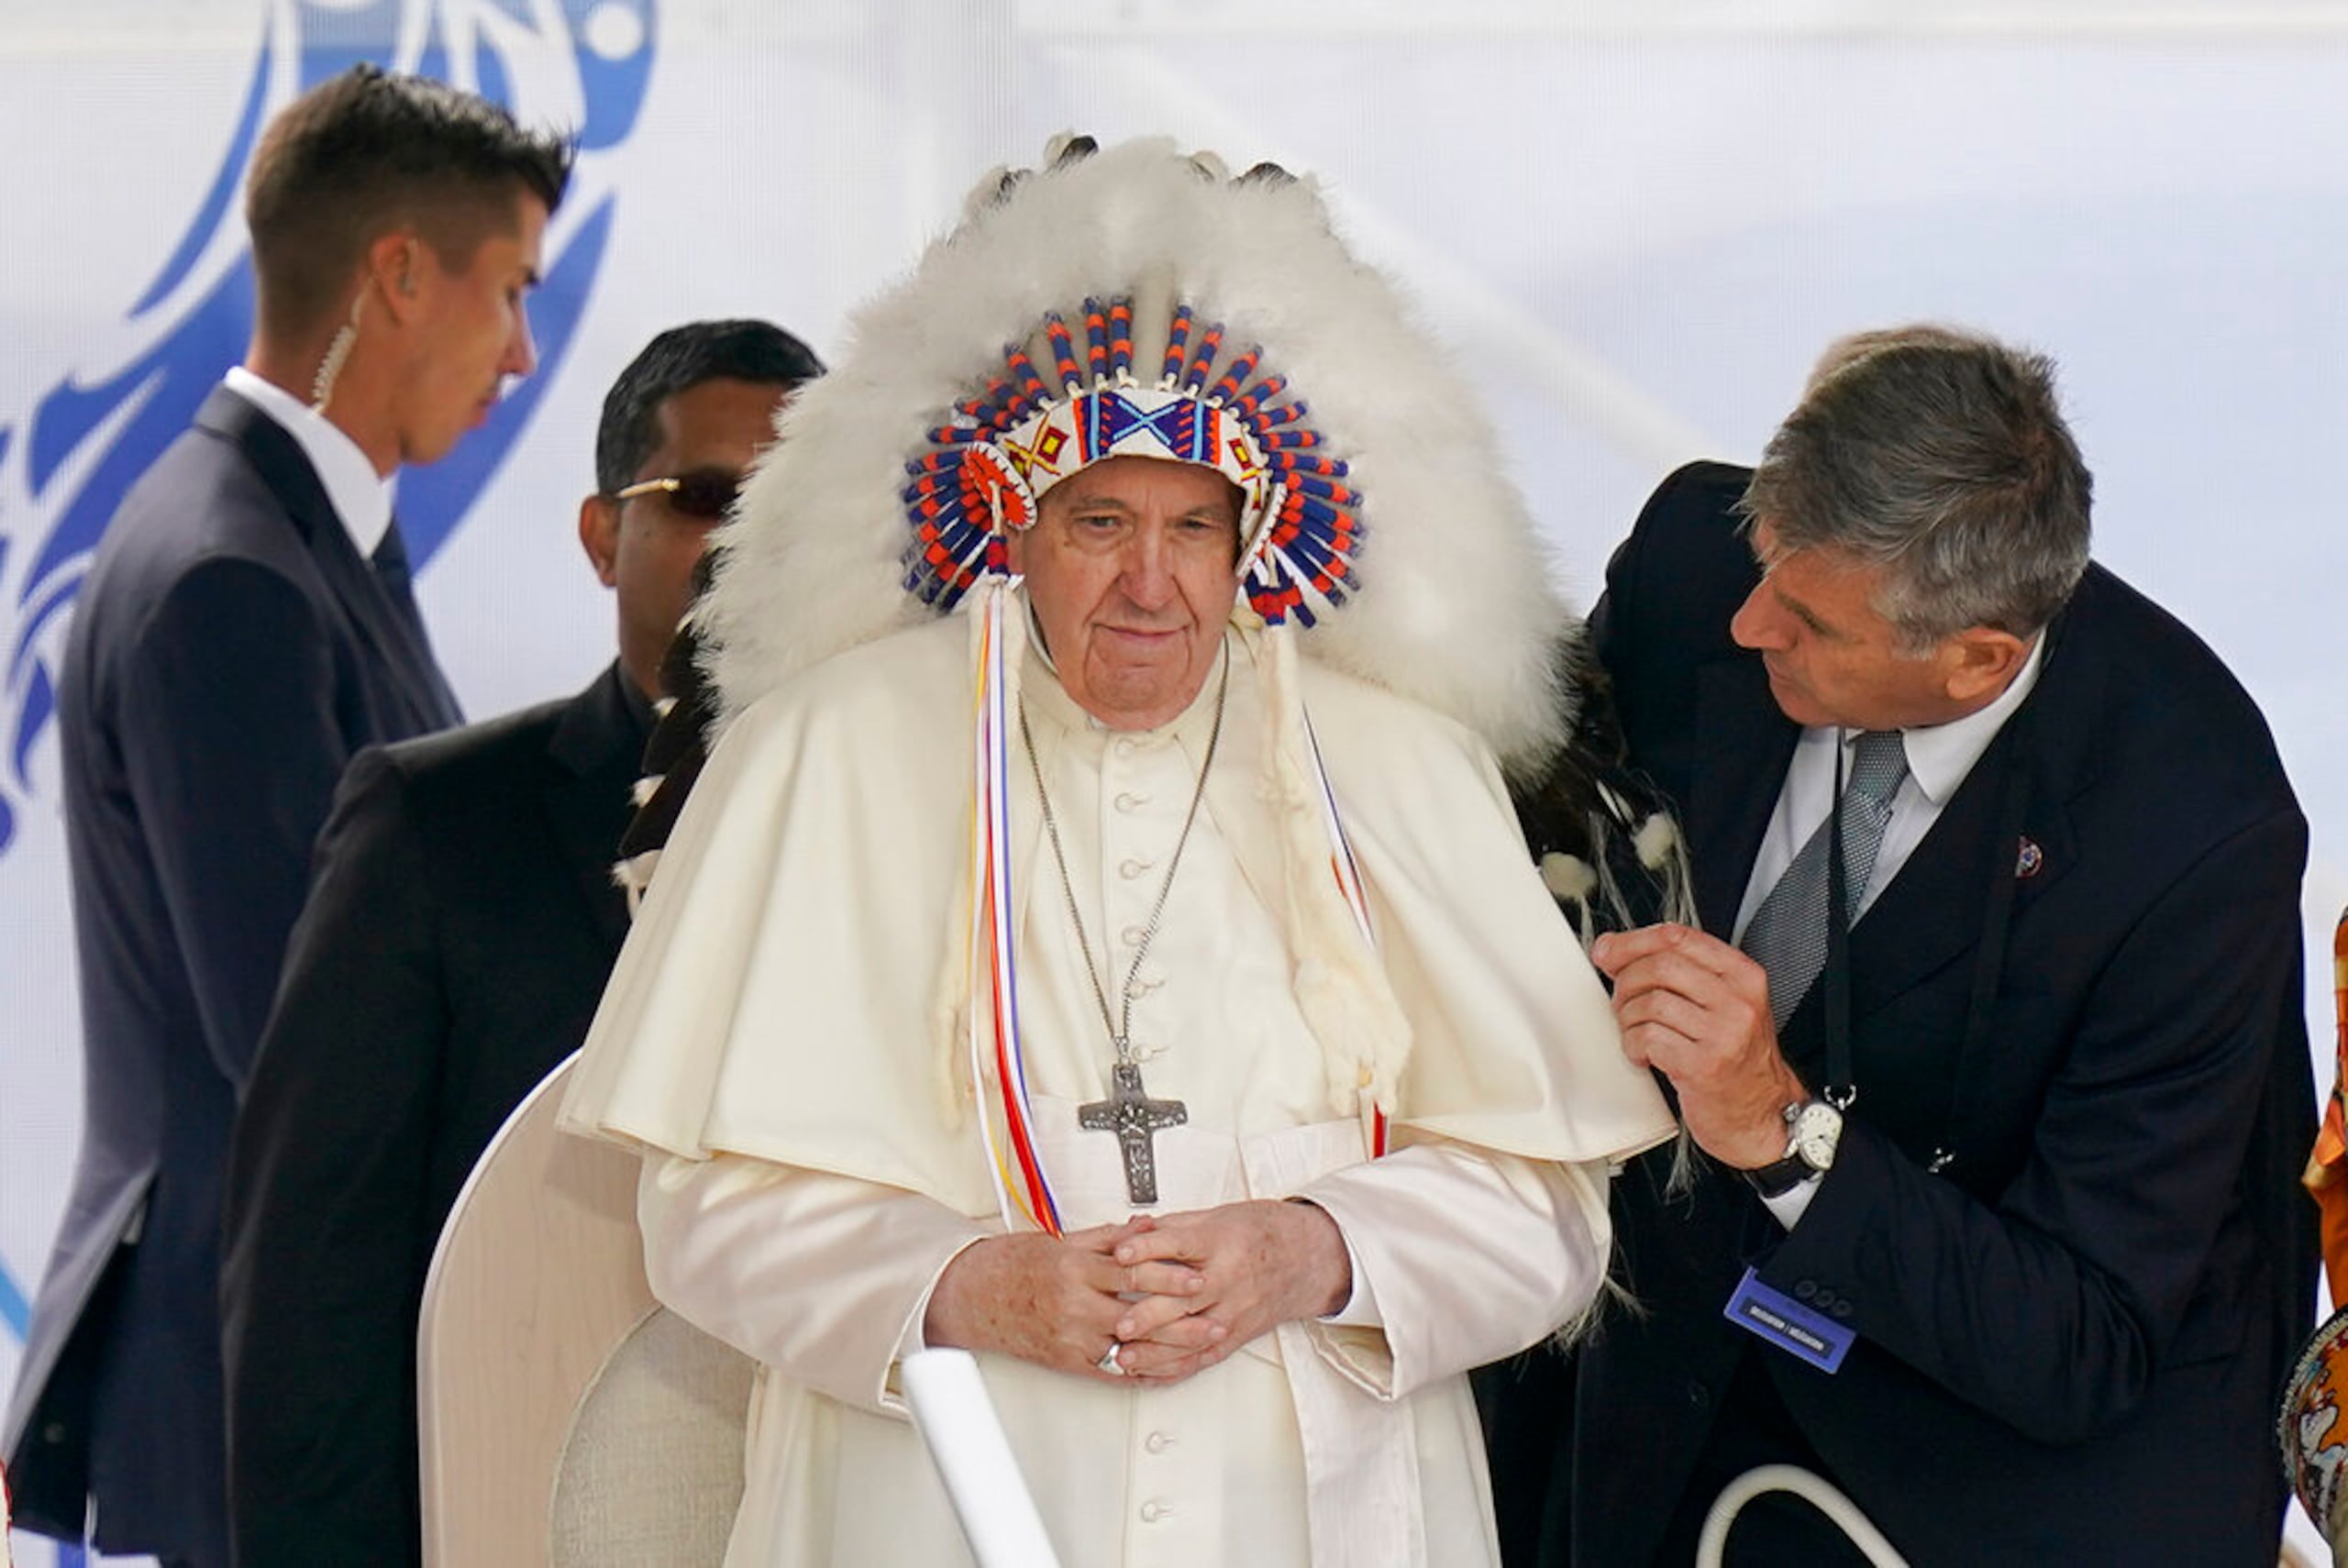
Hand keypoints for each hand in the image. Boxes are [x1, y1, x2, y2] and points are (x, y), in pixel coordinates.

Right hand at [922, 1219, 1205, 1378]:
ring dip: (1171, 1351)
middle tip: (1215, 1320)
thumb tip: (1147, 1226)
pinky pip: (1113, 1374)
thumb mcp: (1062, 1241)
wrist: (973, 1296)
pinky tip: (1167, 1371)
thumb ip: (1109, 1237)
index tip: (1197, 1279)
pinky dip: (1143, 1374)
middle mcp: (1075, 1307)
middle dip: (1182, 1321)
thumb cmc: (1013, 1266)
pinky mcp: (1069, 1363)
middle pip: (1140, 1317)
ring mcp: (1072, 1339)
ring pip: (1132, 1350)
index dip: (1169, 1278)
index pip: (1132, 1274)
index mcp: (1075, 1270)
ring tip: (1202, 1348)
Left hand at [1102, 1199, 1350, 1382]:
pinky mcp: (1236, 1334)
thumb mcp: (1216, 1217)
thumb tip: (1130, 1232)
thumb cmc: (1259, 1233)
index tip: (1120, 1254)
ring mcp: (1234, 1310)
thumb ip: (1171, 1227)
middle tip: (1119, 1324)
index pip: (1180, 1246)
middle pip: (1185, 1299)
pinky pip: (1204, 1357)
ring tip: (1125, 1358)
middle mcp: (1228, 1278)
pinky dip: (1174, 1368)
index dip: (1148, 1249)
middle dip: (1150, 1314)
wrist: (1306, 1257)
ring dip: (1156, 1350)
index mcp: (1221, 1242)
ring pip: (1192, 1335)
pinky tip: (1150, 1373)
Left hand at [1591, 922, 1807, 1167]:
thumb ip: (1680, 973)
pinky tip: (1644, 1055)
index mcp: (1743, 976)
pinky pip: (1647, 1039)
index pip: (1678, 937)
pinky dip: (1633, 1046)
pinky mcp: (1703, 1067)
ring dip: (1627, 1018)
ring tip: (1636, 1033)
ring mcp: (1724, 1035)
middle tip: (1622, 1002)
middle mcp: (1738, 1002)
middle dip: (1626, 981)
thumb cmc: (1735, 1058)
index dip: (1633, 942)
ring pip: (1649, 1002)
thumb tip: (1613, 948)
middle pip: (1660, 965)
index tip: (1609, 952)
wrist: (1761, 1114)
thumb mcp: (1722, 1004)